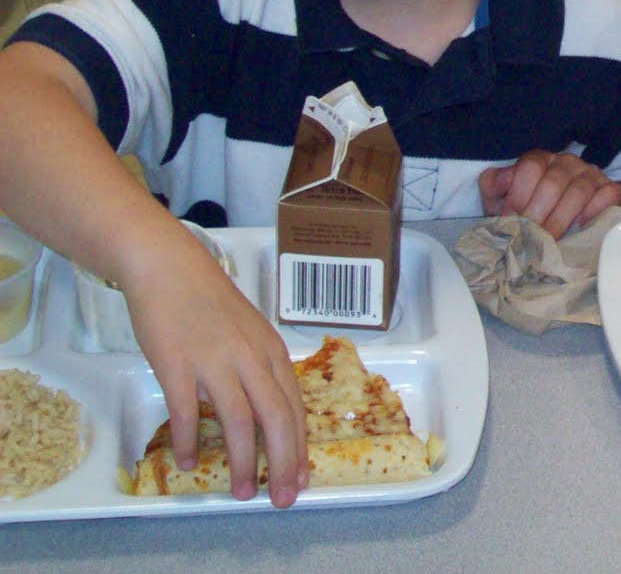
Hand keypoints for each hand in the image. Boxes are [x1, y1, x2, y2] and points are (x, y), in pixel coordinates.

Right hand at [121, 236, 306, 505]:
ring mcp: (214, 360)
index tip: (302, 478)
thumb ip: (261, 369)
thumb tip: (270, 411)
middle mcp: (250, 357)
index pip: (294, 407)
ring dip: (243, 461)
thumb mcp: (250, 333)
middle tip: (282, 499)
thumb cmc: (210, 303)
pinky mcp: (177, 364)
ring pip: (238, 420)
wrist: (171, 268)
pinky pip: (186, 412)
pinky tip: (189, 464)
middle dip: (283, 463)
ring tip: (243, 492)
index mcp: (271, 351)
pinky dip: (188, 441)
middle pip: (276, 417)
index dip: (300, 446)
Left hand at [479, 150, 620, 235]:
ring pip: (578, 191)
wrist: (577, 218)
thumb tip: (495, 182)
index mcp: (540, 160)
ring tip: (549, 240)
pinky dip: (593, 213)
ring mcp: (591, 174)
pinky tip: (580, 228)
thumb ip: (495, 188)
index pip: (530, 167)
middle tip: (530, 237)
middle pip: (553, 182)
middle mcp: (566, 162)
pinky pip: (606, 196)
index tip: (511, 220)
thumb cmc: (535, 210)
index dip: (518, 195)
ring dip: (561, 219)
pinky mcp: (612, 189)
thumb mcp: (507, 200)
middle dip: (538, 213)